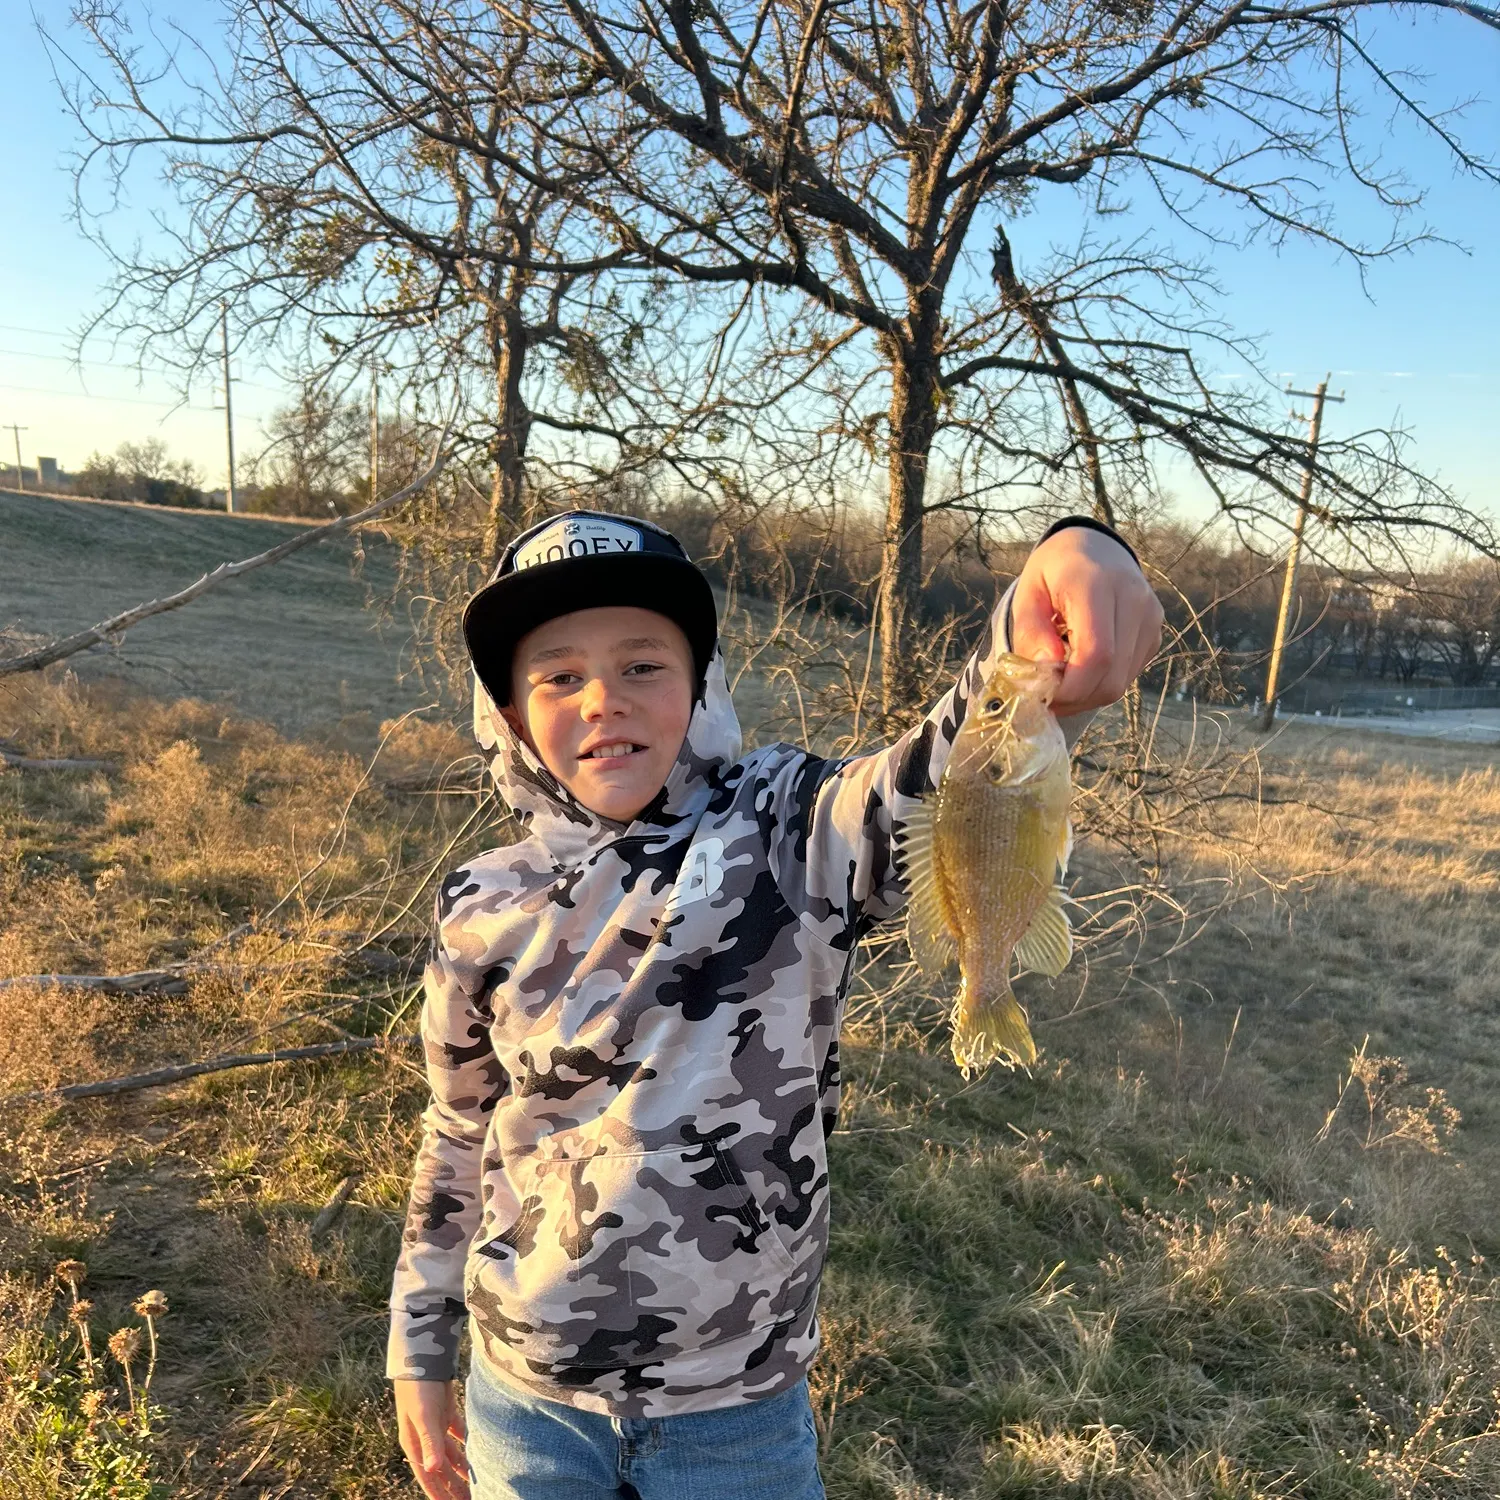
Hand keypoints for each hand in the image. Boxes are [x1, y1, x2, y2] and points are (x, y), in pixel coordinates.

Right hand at [394, 1378, 469, 1499]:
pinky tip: (478, 1452)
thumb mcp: (423, 1415)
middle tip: (470, 1499)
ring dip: (462, 1469)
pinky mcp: (446, 1412)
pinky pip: (458, 1434)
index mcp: (414, 1444)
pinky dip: (466, 1444)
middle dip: (454, 1487)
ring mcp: (435, 1426)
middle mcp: (424, 1439)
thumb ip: (430, 1442)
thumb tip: (433, 1470)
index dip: (440, 1494)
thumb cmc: (418, 1386)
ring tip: (476, 1484)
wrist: (421, 1355)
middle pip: (441, 1470)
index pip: (428, 1477)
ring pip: (451, 1454)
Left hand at [1011, 526, 1163, 717]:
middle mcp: (1133, 600)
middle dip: (1075, 698)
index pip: (1096, 654)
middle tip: (1046, 697)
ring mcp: (1150, 618)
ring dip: (1087, 695)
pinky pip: (1128, 675)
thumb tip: (1045, 673)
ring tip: (1061, 681)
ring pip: (1121, 682)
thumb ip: (1031, 632)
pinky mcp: (1154, 633)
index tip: (1041, 694)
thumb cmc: (1054, 572)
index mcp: (1097, 584)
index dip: (1070, 687)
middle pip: (1111, 677)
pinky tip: (1082, 669)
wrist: (1095, 549)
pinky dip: (1101, 683)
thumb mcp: (1028, 593)